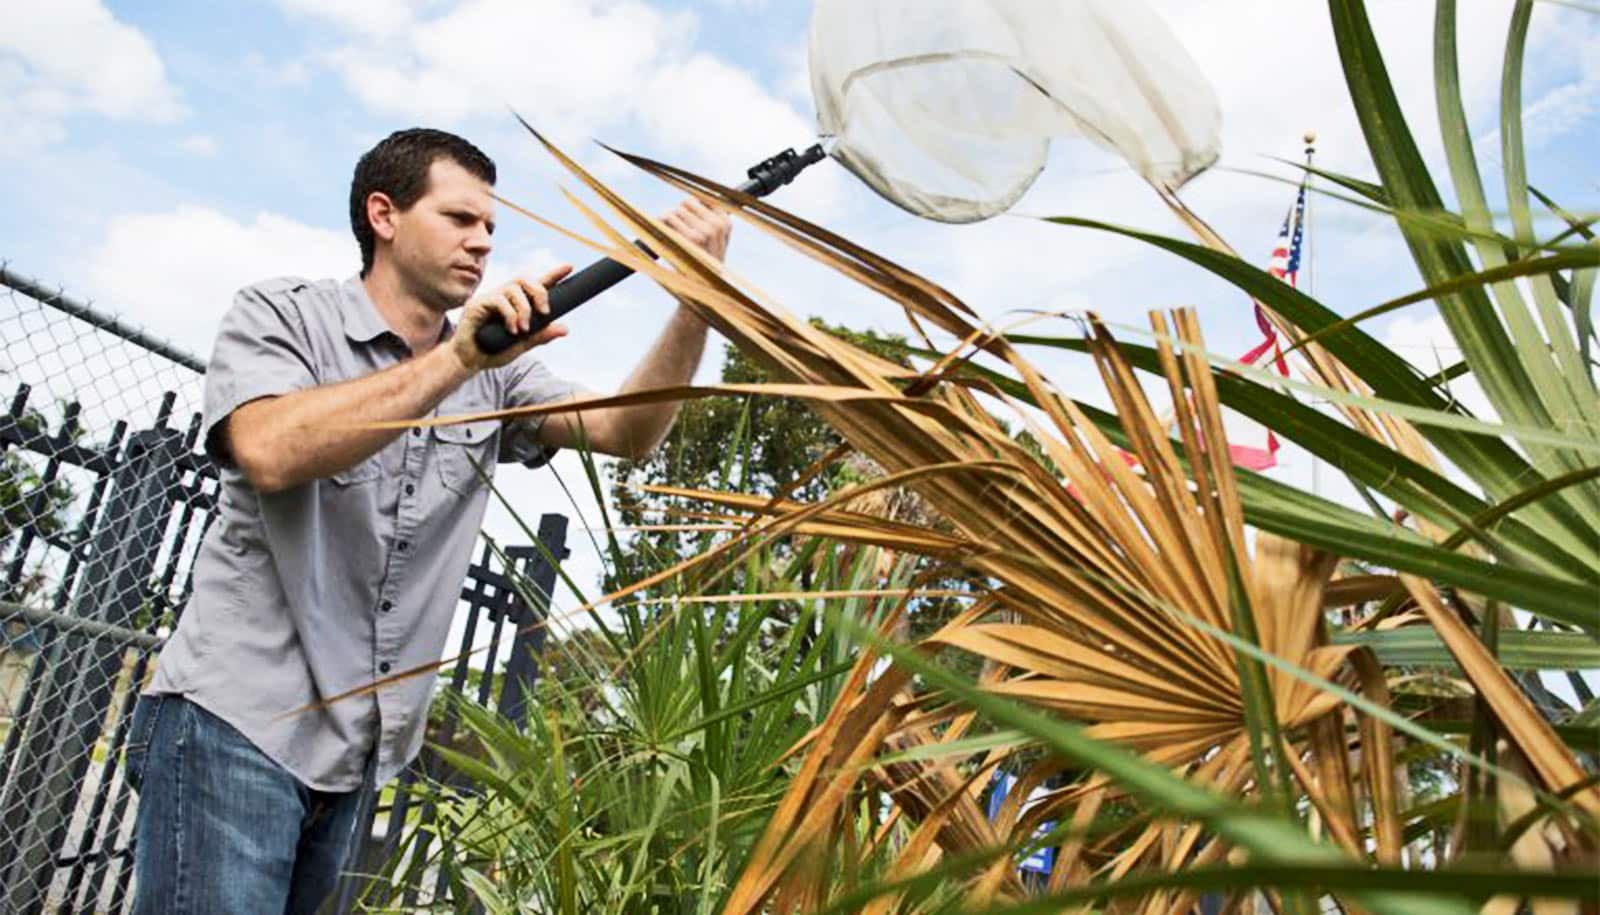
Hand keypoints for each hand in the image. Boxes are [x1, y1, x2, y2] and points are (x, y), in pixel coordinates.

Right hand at [451, 264, 572, 371]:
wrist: (469, 361)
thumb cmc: (493, 351)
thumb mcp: (522, 345)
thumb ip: (541, 336)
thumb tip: (565, 329)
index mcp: (517, 305)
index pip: (537, 285)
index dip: (553, 275)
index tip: (569, 267)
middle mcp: (504, 297)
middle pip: (525, 279)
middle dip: (539, 292)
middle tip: (544, 312)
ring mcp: (490, 298)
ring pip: (513, 288)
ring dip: (524, 308)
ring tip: (523, 329)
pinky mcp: (477, 303)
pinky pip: (499, 300)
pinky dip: (510, 315)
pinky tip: (511, 330)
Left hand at [662, 197, 731, 261]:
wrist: (701, 291)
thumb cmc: (704, 264)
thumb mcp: (716, 242)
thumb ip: (710, 219)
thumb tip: (692, 198)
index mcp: (725, 222)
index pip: (702, 199)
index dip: (690, 210)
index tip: (687, 224)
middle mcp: (717, 225)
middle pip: (687, 202)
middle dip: (678, 214)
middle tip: (677, 233)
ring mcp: (703, 232)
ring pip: (676, 211)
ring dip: (668, 222)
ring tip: (671, 238)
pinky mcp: (687, 238)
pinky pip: (668, 218)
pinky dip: (660, 226)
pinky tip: (664, 238)